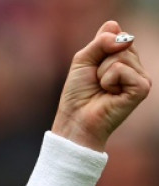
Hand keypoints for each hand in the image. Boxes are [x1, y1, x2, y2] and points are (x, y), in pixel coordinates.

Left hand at [52, 21, 150, 151]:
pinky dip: (108, 80)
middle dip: (99, 60)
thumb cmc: (78, 93)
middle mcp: (135, 66)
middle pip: (120, 43)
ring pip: (121, 55)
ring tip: (102, 88)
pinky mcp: (142, 88)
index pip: (116, 33)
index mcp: (123, 57)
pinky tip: (110, 94)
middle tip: (96, 80)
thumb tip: (122, 33)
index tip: (91, 66)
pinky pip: (121, 69)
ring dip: (102, 72)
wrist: (76, 119)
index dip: (99, 46)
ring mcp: (141, 77)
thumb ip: (101, 41)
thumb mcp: (83, 60)